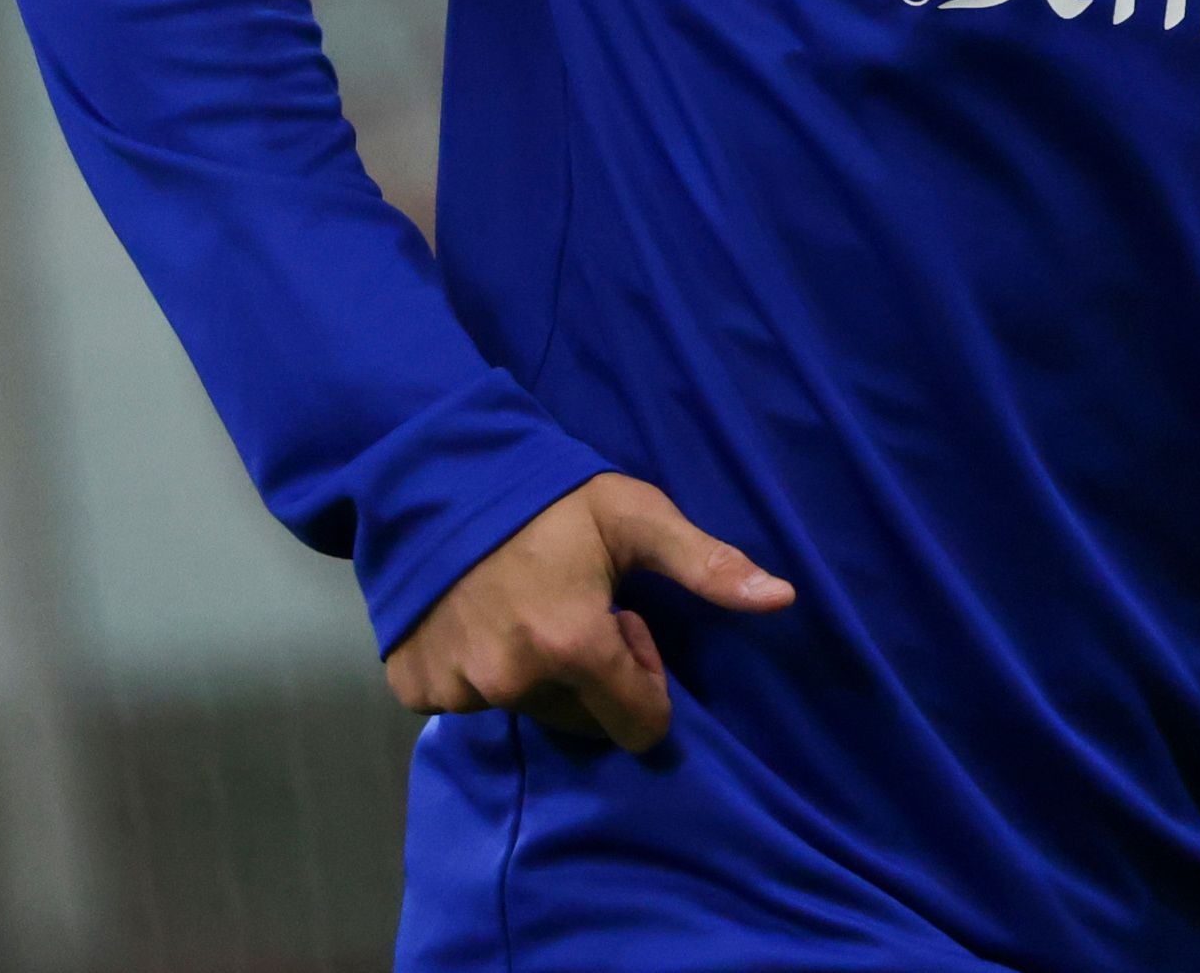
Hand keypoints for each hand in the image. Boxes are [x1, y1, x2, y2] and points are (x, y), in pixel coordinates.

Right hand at [383, 473, 793, 752]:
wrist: (433, 475)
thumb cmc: (547, 496)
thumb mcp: (635, 517)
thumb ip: (707, 564)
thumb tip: (783, 598)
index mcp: (573, 646)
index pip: (639, 724)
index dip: (644, 676)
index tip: (625, 622)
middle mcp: (512, 682)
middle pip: (582, 721)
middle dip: (592, 676)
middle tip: (574, 607)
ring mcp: (458, 690)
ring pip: (525, 710)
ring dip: (536, 673)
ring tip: (524, 605)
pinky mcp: (415, 688)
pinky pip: (465, 701)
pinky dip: (479, 670)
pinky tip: (476, 615)